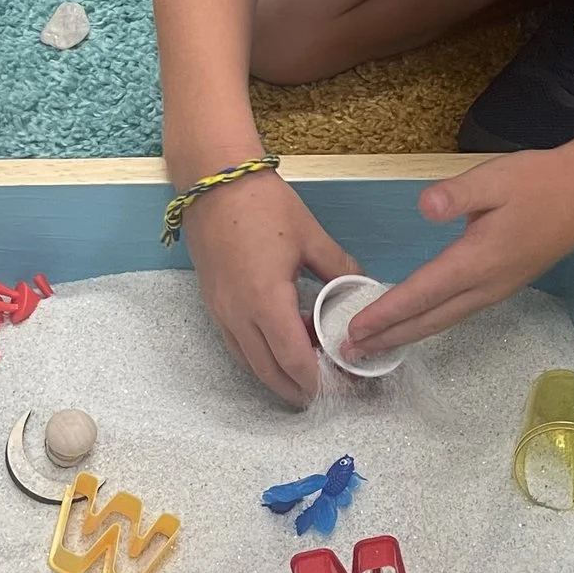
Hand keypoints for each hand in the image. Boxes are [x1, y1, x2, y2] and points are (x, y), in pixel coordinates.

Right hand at [184, 170, 358, 404]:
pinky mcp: (212, 303)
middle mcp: (237, 315)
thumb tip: (362, 289)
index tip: (338, 386)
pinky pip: (236, 344)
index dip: (316, 380)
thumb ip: (340, 268)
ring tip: (306, 371)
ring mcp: (220, 311)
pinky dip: (259, 355)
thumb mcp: (311, 236)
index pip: (293, 360)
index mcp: (266, 300)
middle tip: (325, 391)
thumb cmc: (262, 204)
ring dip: (277, 374)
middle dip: (297, 388)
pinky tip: (279, 343)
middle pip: (268, 372)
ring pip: (248, 362)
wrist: (212, 181)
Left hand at [344, 152, 573, 357]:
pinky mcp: (503, 285)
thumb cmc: (539, 182)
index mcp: (478, 260)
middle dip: (389, 337)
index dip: (386, 313)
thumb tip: (424, 206)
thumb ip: (457, 194)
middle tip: (350, 352)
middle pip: (430, 320)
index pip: (422, 293)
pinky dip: (429, 323)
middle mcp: (486, 284)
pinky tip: (417, 321)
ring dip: (408, 334)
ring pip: (444, 320)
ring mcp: (497, 289)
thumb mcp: (494, 178)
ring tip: (375, 345)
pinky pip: (458, 313)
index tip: (354, 329)